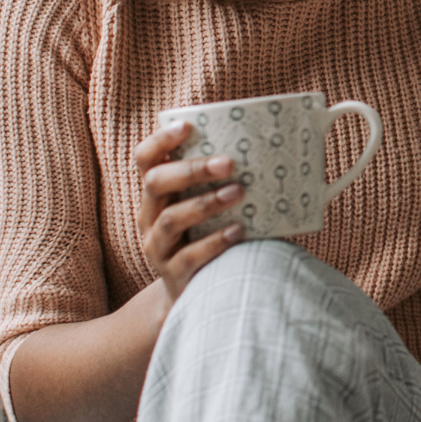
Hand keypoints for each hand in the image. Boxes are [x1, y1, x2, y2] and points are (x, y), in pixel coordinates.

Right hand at [132, 120, 245, 308]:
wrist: (195, 295)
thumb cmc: (208, 237)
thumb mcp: (206, 208)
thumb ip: (222, 183)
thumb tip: (276, 156)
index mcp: (155, 195)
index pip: (145, 160)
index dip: (161, 141)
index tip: (187, 126)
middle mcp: (149, 218)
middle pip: (155, 184)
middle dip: (191, 170)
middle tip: (228, 163)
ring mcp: (157, 248)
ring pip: (171, 219)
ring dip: (206, 203)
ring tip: (238, 192)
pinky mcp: (173, 275)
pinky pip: (189, 256)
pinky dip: (215, 241)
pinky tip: (238, 230)